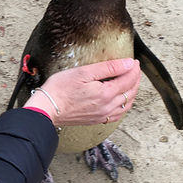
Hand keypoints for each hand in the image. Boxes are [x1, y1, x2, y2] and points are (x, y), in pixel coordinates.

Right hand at [24, 58, 140, 127]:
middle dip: (135, 79)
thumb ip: (108, 67)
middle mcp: (107, 106)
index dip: (133, 69)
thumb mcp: (84, 72)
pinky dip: (124, 106)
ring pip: (126, 104)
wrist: (47, 108)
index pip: (128, 79)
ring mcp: (102, 115)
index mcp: (106, 93)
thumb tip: (128, 64)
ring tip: (131, 83)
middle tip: (134, 69)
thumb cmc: (60, 89)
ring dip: (132, 92)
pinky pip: (118, 115)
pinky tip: (121, 102)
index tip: (134, 61)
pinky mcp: (96, 120)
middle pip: (130, 92)